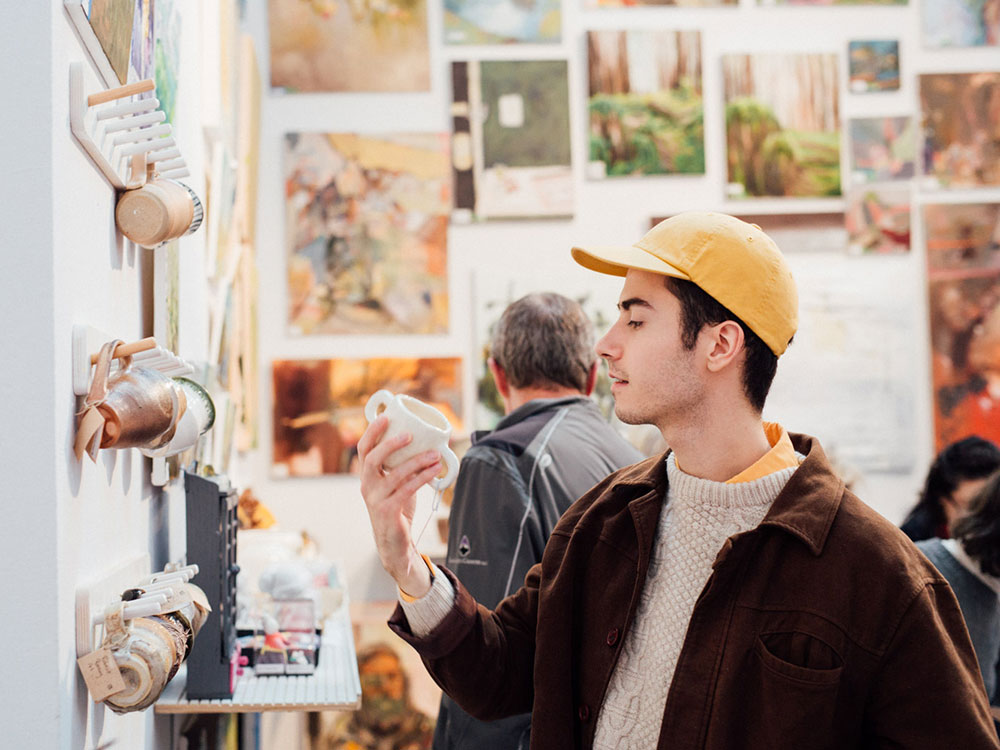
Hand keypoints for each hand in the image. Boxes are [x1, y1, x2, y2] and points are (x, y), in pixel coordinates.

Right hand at [357, 415, 442, 597]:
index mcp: (367, 477)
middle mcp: (367, 486)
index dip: (372, 432)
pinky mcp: (388, 511)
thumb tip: (427, 446)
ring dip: (417, 461)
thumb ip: (404, 468)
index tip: (386, 416)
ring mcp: (376, 500)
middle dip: (390, 443)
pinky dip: (423, 477)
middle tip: (410, 434)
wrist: (394, 545)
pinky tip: (435, 470)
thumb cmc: (396, 511)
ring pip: (395, 474)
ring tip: (435, 454)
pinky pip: (407, 489)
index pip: (364, 450)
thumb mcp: (397, 486)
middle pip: (372, 459)